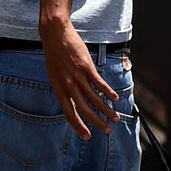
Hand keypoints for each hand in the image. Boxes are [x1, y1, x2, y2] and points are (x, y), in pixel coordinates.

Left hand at [39, 15, 119, 138]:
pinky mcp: (86, 66)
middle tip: (107, 130)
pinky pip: (99, 83)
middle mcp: (68, 85)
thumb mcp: (54, 74)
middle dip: (97, 122)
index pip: (69, 113)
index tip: (87, 136)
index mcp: (58, 89)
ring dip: (106, 110)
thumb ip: (63, 87)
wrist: (55, 34)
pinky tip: (115, 98)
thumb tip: (72, 99)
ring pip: (94, 98)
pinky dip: (108, 92)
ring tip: (115, 117)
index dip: (78, 126)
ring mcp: (77, 76)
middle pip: (84, 109)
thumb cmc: (54, 54)